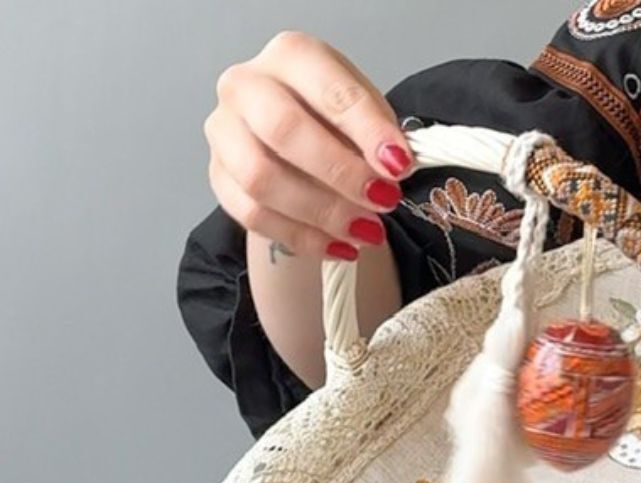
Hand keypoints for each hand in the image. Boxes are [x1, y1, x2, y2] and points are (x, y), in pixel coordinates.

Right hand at [205, 30, 414, 259]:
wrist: (296, 143)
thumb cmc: (334, 121)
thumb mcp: (366, 113)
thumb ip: (378, 134)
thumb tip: (393, 166)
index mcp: (292, 56)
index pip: (329, 90)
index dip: (367, 131)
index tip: (399, 165)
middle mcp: (247, 85)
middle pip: (283, 129)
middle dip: (340, 173)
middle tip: (383, 201)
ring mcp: (224, 131)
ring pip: (262, 178)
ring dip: (322, 212)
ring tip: (366, 231)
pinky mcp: (219, 176)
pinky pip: (253, 215)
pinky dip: (303, 238)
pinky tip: (340, 246)